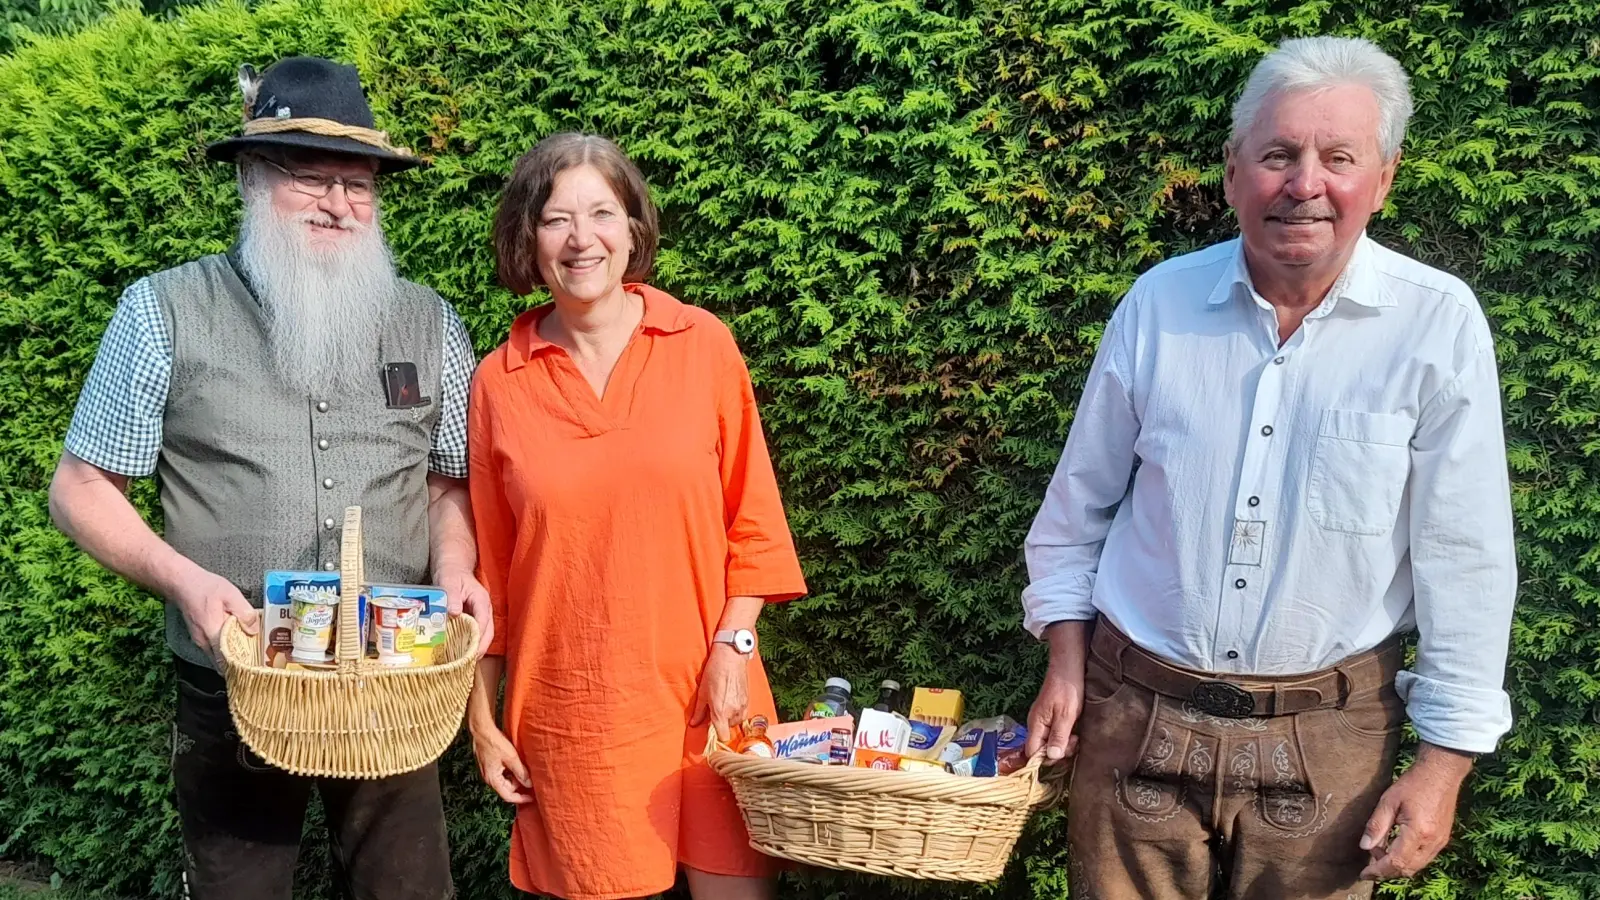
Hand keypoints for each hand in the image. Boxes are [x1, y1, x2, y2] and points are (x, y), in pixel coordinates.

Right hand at [171, 567, 257, 666]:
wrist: (182, 583)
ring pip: (218, 657)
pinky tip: (238, 642)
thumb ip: (244, 613)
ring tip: (251, 652)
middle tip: (257, 660)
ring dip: (233, 656)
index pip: (226, 660)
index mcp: (212, 632)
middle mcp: (203, 641)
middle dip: (240, 663)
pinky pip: (215, 649)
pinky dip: (226, 649)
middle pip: (223, 662)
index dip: (241, 665)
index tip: (255, 665)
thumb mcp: (231, 595)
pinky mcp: (200, 637)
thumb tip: (254, 630)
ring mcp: (200, 641)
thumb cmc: (204, 587)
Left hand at [436, 567, 493, 657]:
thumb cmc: (451, 573)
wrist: (452, 568)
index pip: (483, 622)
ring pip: (484, 634)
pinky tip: (461, 651)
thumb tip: (454, 613)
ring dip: (477, 647)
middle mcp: (485, 609)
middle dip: (481, 647)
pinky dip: (470, 642)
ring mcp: (480, 614)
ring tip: (466, 661)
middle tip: (470, 662)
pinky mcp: (474, 618)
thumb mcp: (449, 582)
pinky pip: (475, 632)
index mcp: (481, 601)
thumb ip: (452, 597)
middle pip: (488, 632)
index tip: (471, 650)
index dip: (479, 637)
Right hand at [470, 720, 532, 804]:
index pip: (508, 796)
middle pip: (507, 788)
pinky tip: (518, 763)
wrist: (481, 730)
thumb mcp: (511, 758)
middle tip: (532, 778)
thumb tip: (529, 784)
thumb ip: (521, 772)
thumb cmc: (494, 742)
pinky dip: (511, 771)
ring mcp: (488, 771)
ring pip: (505, 780)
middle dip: (519, 785)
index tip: (532, 798)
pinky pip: (502, 772)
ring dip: (516, 777)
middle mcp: (489, 778)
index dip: (521, 798)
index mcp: (492, 779)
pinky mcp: (489, 764)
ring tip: (526, 769)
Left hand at [689, 644, 748, 742]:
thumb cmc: (714, 673)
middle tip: (715, 710)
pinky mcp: (748, 700)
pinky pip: (743, 713)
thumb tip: (693, 724)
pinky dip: (737, 711)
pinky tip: (731, 700)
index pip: (722, 736)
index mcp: (720, 712)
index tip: (712, 730)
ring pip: (736, 721)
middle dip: (722, 723)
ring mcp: (742, 706)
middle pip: (728, 728)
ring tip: (723, 703)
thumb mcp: (702, 693)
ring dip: (730, 717)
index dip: (717, 736)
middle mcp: (733, 712)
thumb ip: (699, 712)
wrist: (731, 658)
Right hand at [1025, 620, 1089, 763]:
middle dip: (1059, 751)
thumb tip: (1052, 757)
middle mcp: (1036, 725)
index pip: (1032, 752)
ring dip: (1065, 744)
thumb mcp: (1066, 715)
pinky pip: (1055, 734)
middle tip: (1075, 740)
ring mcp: (1043, 721)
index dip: (1046, 759)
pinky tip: (1075, 731)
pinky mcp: (1052, 717)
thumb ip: (1058, 737)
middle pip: (1042, 749)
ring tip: (1077, 735)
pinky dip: (1066, 736)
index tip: (1064, 753)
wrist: (1069, 667)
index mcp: (1036, 725)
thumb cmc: (1068, 690)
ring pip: (1050, 743)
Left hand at [1360, 744, 1473, 879]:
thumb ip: (1376, 825)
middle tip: (1369, 862)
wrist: (1441, 773)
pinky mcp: (1443, 839)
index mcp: (1418, 833)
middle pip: (1407, 869)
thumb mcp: (1388, 801)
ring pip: (1416, 867)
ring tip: (1380, 853)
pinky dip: (1408, 860)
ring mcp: (1440, 842)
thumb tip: (1365, 846)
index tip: (1363, 874)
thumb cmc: (1414, 784)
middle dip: (1386, 871)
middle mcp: (1432, 842)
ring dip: (1397, 866)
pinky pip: (1424, 859)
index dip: (1378, 871)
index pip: (1396, 862)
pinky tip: (1396, 848)